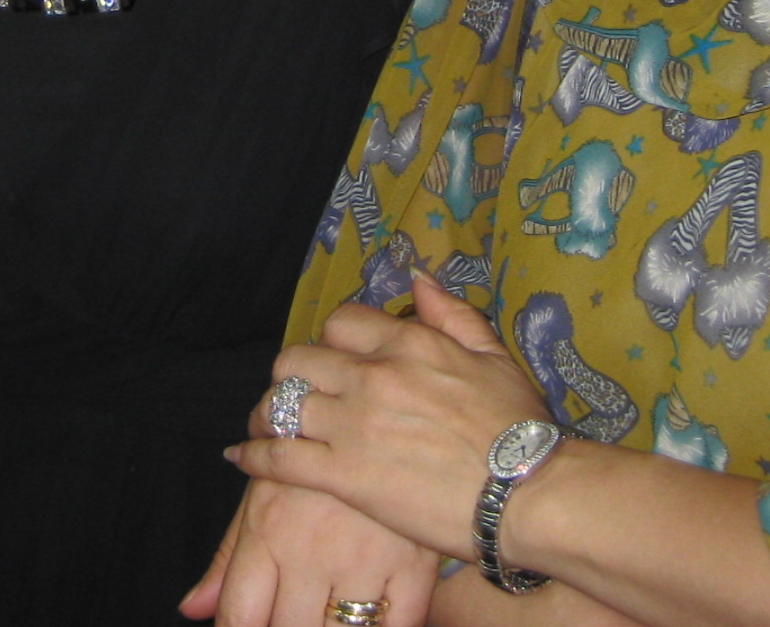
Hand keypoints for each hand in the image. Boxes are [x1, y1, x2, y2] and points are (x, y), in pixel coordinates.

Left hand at [181, 481, 440, 626]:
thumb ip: (227, 559)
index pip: (239, 618)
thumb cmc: (310, 461)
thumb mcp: (263, 497)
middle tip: (293, 620)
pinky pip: (399, 626)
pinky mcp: (414, 564)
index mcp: (267, 532)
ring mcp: (365, 559)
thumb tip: (192, 609)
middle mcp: (311, 549)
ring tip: (327, 620)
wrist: (379, 408)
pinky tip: (372, 624)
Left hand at [227, 272, 550, 560]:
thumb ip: (452, 315)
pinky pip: (279, 456)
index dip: (330, 342)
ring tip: (263, 425)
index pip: (339, 324)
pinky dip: (253, 455)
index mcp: (405, 344)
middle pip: (297, 360)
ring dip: (267, 413)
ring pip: (281, 403)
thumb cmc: (521, 429)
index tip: (334, 362)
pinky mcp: (342, 475)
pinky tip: (239, 457)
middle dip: (292, 375)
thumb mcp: (495, 356)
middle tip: (297, 394)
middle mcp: (370, 376)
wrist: (529, 493)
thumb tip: (418, 277)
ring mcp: (352, 425)